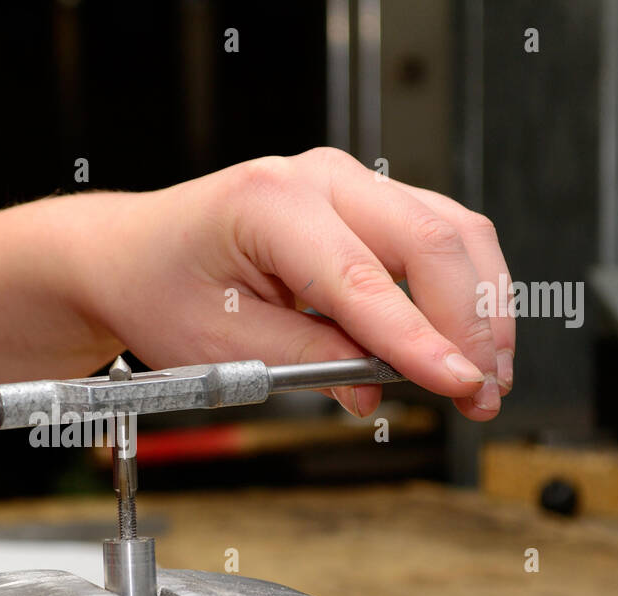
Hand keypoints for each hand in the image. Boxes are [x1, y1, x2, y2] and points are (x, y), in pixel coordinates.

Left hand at [74, 148, 512, 419]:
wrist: (134, 256)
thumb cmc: (160, 289)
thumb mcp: (219, 346)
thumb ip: (307, 363)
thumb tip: (378, 387)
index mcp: (269, 204)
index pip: (363, 279)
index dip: (420, 340)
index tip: (459, 386)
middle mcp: (317, 178)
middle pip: (431, 242)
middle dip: (468, 327)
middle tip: (479, 396)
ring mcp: (348, 183)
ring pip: (452, 233)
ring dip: (480, 309)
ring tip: (483, 378)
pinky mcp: (365, 204)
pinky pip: (438, 237)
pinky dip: (463, 291)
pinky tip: (464, 343)